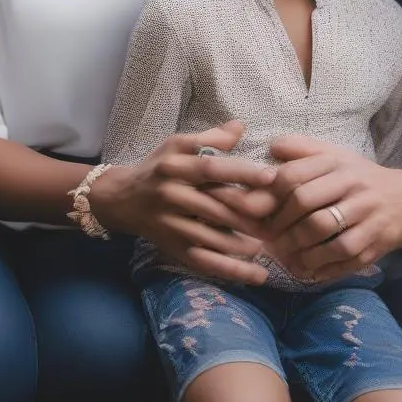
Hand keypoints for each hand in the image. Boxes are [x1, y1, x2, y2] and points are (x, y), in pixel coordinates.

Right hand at [91, 121, 277, 283]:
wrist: (120, 199)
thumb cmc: (157, 167)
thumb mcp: (177, 144)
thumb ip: (210, 137)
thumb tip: (241, 126)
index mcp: (175, 166)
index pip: (211, 168)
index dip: (240, 172)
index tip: (270, 176)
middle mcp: (171, 195)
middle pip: (214, 206)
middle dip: (248, 214)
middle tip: (280, 217)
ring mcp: (171, 225)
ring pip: (211, 238)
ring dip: (242, 245)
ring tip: (271, 245)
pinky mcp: (172, 248)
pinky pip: (204, 262)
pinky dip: (231, 270)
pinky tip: (256, 275)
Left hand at [222, 135, 401, 283]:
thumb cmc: (362, 179)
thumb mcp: (335, 157)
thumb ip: (302, 150)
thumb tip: (270, 147)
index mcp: (339, 163)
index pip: (294, 175)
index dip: (269, 194)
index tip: (255, 209)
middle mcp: (353, 186)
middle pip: (305, 202)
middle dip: (279, 223)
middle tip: (265, 236)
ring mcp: (366, 217)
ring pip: (323, 233)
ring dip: (295, 247)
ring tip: (281, 254)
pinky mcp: (374, 245)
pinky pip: (342, 259)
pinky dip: (318, 267)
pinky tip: (304, 269)